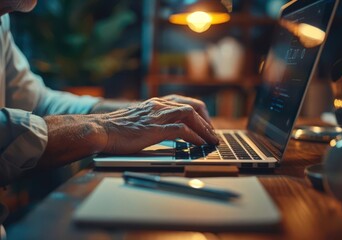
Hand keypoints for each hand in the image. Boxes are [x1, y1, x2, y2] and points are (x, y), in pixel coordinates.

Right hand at [100, 97, 218, 154]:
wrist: (100, 130)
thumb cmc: (117, 129)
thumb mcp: (140, 120)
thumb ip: (154, 121)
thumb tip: (168, 132)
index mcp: (156, 103)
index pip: (184, 102)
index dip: (199, 113)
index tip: (206, 125)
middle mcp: (159, 106)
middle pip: (191, 106)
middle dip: (206, 120)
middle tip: (213, 134)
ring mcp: (157, 116)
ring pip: (190, 115)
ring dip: (204, 128)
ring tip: (211, 140)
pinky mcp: (154, 129)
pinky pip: (181, 130)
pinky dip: (194, 137)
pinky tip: (199, 144)